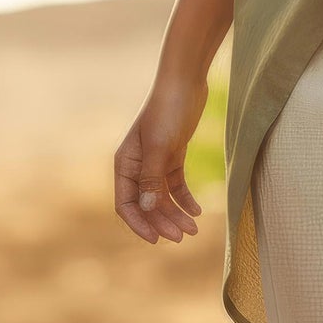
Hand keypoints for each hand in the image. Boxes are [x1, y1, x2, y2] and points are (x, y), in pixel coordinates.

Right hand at [114, 77, 206, 244]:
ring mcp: (155, 161)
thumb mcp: (159, 146)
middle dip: (163, 222)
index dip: (140, 224)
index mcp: (125, 163)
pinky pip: (176, 185)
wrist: (185, 82)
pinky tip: (197, 211)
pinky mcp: (173, 156)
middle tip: (184, 237)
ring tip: (195, 228)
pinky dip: (185, 199)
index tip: (157, 240)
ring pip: (163, 197)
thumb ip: (152, 178)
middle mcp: (137, 166)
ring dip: (176, 213)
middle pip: (147, 204)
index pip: (126, 204)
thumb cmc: (167, 110)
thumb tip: (147, 209)